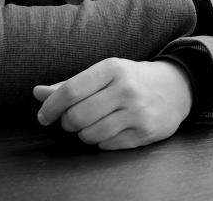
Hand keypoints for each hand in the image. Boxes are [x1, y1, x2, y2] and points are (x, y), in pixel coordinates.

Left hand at [33, 58, 191, 149]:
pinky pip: (107, 145)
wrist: (175, 88)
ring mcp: (137, 111)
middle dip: (68, 123)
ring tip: (93, 125)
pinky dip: (102, 142)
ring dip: (84, 134)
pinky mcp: (145, 132)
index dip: (50, 107)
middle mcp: (126, 88)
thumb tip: (37, 92)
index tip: (43, 117)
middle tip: (73, 121)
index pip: (70, 90)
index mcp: (112, 68)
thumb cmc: (131, 80)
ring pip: (90, 134)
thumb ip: (70, 85)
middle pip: (77, 116)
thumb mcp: (104, 74)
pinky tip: (111, 130)